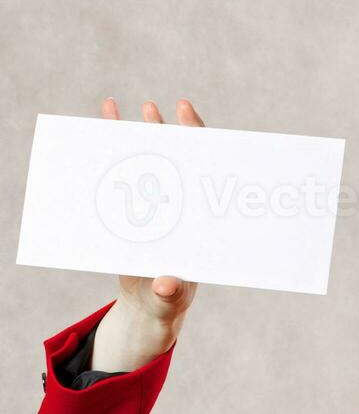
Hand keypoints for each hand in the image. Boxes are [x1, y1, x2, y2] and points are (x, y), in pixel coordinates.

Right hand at [102, 97, 203, 325]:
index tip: (187, 114)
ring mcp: (158, 206)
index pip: (201, 173)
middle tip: (151, 108)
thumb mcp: (169, 298)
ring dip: (139, 136)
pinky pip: (125, 178)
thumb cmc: (168, 303)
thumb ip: (169, 292)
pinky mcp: (136, 211)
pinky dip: (114, 155)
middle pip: (176, 161)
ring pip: (150, 164)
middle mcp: (180, 206)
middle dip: (165, 132)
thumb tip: (165, 284)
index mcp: (195, 220)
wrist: (150, 306)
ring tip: (126, 108)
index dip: (196, 142)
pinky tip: (102, 131)